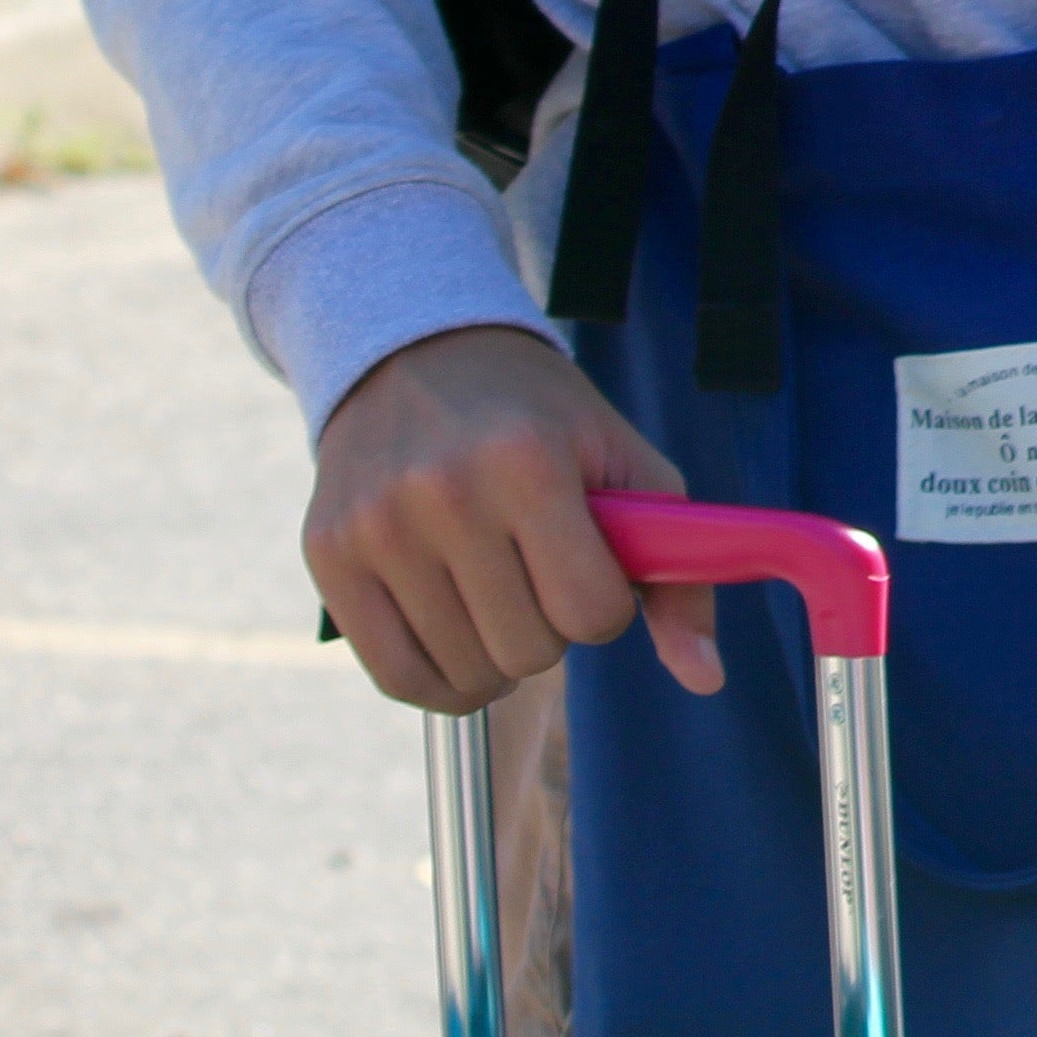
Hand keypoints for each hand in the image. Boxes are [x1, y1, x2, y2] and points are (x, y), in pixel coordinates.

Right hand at [307, 323, 717, 711]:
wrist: (419, 355)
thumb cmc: (543, 420)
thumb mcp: (628, 465)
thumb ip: (682, 575)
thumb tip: (707, 680)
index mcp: (529, 464)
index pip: (591, 612)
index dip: (607, 606)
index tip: (594, 570)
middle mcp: (445, 495)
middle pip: (529, 651)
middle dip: (553, 628)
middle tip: (541, 577)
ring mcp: (377, 528)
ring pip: (466, 673)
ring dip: (498, 655)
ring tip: (500, 597)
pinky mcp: (328, 556)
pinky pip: (396, 677)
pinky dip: (442, 681)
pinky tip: (460, 639)